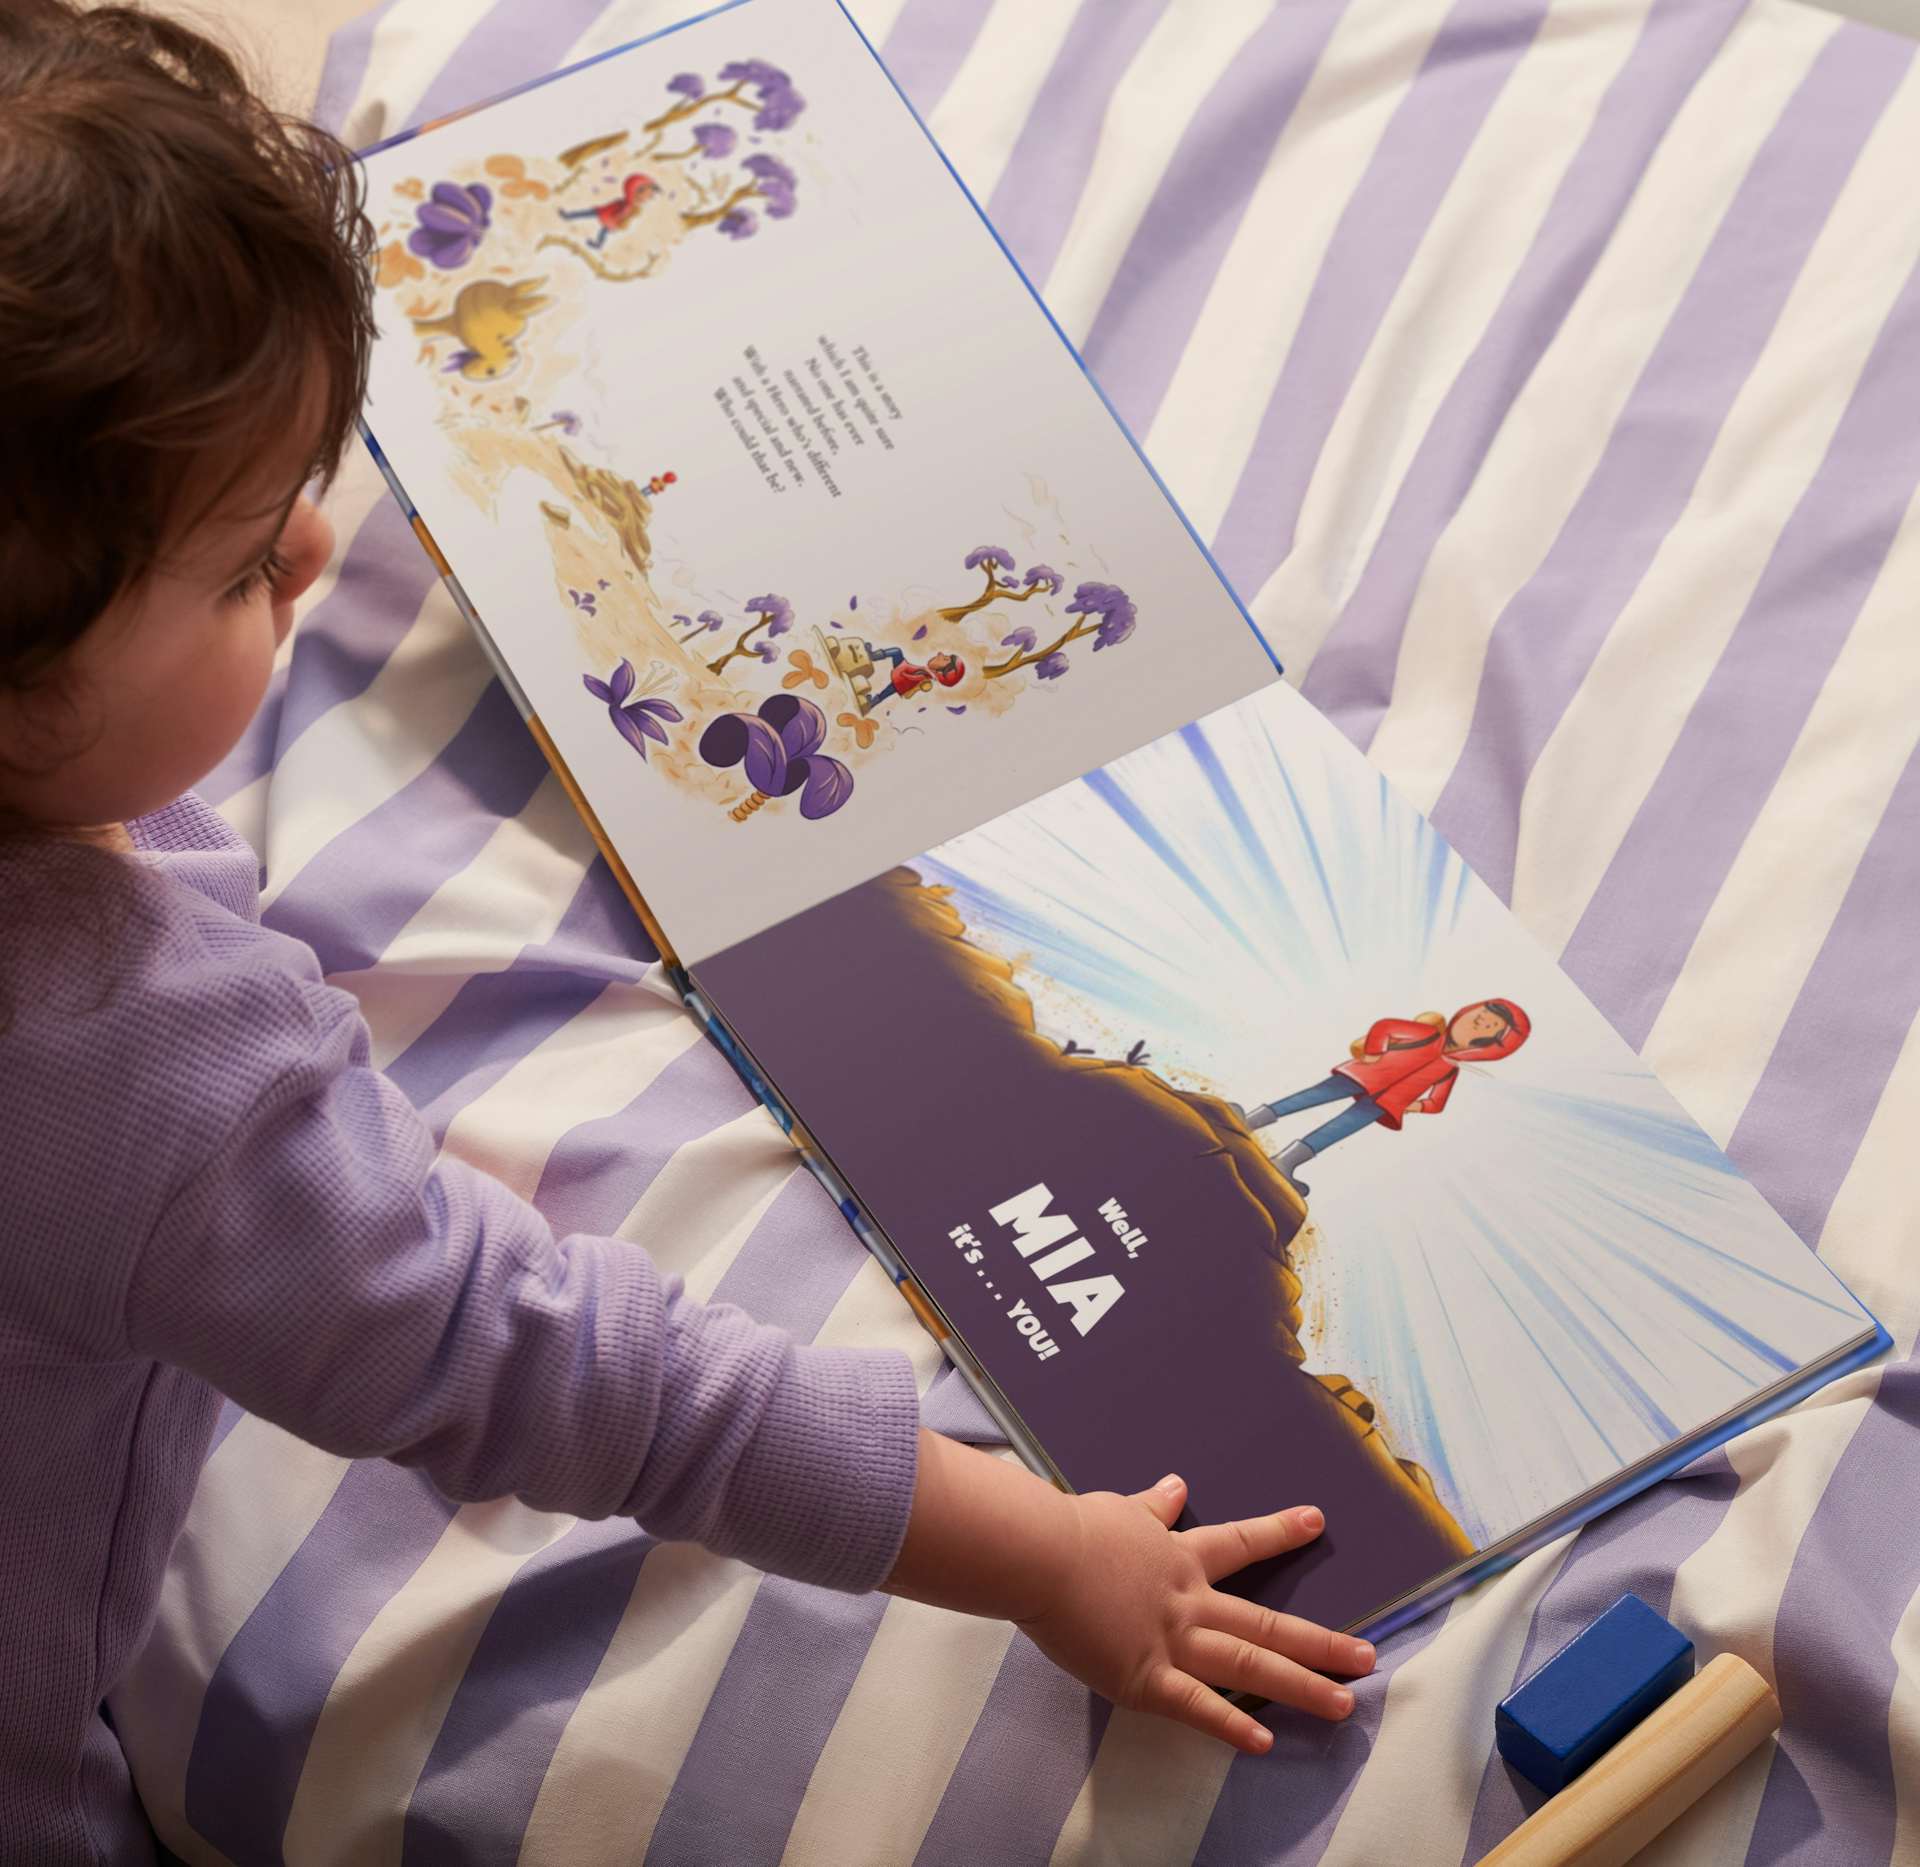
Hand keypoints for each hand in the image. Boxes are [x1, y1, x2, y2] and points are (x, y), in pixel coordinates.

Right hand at [884, 1432, 1372, 1754]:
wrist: (1040, 1556)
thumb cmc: (1073, 1530)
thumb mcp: (1121, 1510)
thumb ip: (1154, 1507)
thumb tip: (1178, 1484)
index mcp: (1180, 1557)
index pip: (1240, 1543)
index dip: (1279, 1533)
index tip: (1317, 1522)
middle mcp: (1189, 1601)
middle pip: (1265, 1624)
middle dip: (1321, 1642)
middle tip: (1368, 1657)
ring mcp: (1172, 1641)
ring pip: (1248, 1666)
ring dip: (1299, 1684)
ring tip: (1343, 1703)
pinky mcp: (1144, 1677)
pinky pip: (1195, 1706)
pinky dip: (1229, 1724)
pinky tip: (1261, 1740)